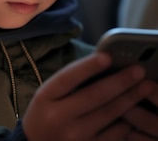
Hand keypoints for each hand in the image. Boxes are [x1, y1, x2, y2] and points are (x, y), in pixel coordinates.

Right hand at [22, 52, 154, 140]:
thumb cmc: (46, 113)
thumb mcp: (48, 95)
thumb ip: (69, 83)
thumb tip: (104, 65)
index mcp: (45, 98)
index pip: (67, 78)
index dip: (87, 67)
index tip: (106, 56)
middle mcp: (59, 117)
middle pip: (94, 96)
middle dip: (120, 81)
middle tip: (139, 70)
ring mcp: (75, 136)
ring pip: (109, 113)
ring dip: (130, 98)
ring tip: (145, 85)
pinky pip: (115, 133)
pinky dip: (127, 119)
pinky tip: (136, 109)